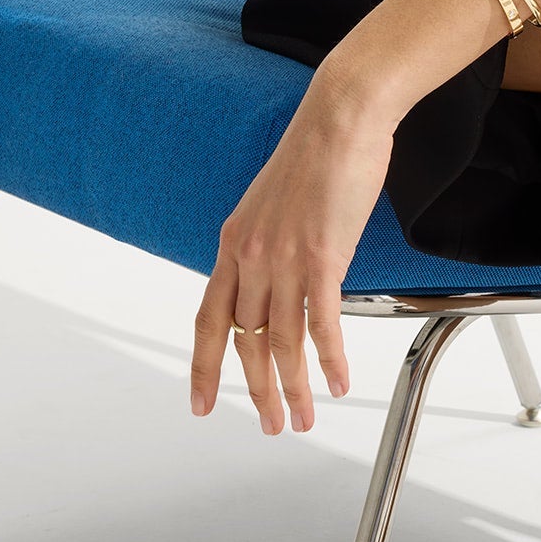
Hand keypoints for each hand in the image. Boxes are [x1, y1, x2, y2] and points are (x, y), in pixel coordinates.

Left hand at [189, 77, 395, 433]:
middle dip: (258, 391)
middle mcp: (251, 253)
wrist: (339, 117)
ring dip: (294, 388)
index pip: (209, 319)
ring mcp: (284, 257)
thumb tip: (275, 279)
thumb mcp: (272, 203)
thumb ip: (266, 244)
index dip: (203, 367)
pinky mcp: (321, 255)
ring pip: (281, 343)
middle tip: (273, 424)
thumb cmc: (314, 154)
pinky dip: (330, 361)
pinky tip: (339, 381)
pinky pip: (322, 324)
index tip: (201, 404)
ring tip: (305, 417)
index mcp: (234, 241)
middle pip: (246, 341)